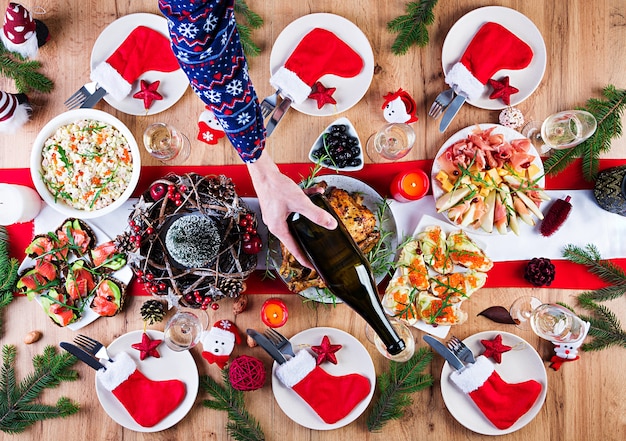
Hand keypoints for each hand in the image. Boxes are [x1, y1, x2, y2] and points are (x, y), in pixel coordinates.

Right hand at [247, 152, 336, 266]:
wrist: (264, 172)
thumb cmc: (275, 187)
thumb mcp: (300, 202)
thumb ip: (316, 214)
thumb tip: (330, 224)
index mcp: (278, 229)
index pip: (294, 250)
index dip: (305, 259)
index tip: (313, 266)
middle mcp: (276, 224)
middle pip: (296, 235)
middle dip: (309, 236)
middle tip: (320, 244)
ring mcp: (276, 214)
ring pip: (297, 218)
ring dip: (310, 212)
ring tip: (321, 211)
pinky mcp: (278, 205)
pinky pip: (295, 207)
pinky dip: (305, 200)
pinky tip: (316, 192)